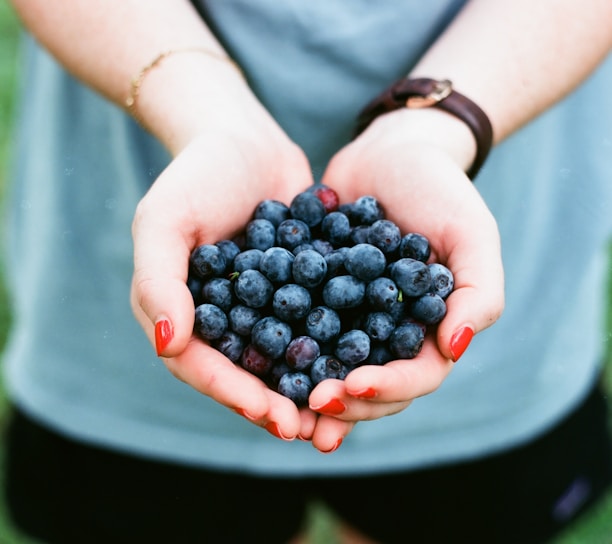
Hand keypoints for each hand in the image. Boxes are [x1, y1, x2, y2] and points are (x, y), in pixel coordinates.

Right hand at [130, 107, 315, 442]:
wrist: (244, 139)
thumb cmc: (195, 175)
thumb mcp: (164, 220)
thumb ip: (158, 281)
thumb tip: (169, 346)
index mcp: (185, 313)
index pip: (203, 366)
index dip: (235, 394)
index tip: (273, 416)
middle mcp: (224, 318)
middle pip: (247, 372)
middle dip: (277, 403)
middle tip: (311, 430)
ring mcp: (264, 306)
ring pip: (285, 357)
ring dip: (310, 387)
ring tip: (342, 413)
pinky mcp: (300, 288)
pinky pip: (316, 322)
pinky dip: (336, 345)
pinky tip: (367, 362)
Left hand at [298, 109, 504, 448]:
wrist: (389, 152)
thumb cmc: (438, 189)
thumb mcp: (471, 233)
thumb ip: (478, 292)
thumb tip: (456, 348)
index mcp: (430, 328)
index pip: (417, 375)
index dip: (389, 388)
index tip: (354, 386)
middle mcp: (389, 332)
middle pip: (371, 385)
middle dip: (345, 401)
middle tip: (313, 404)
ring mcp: (351, 318)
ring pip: (333, 367)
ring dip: (310, 392)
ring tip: (284, 406)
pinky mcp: (316, 297)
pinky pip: (299, 328)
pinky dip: (282, 349)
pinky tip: (257, 361)